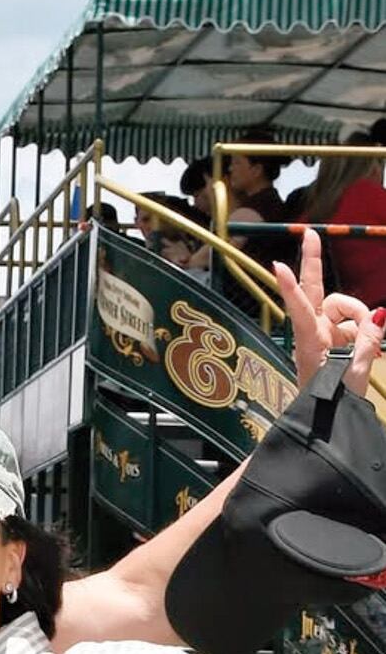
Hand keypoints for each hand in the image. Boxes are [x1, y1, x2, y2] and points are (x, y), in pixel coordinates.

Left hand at [273, 227, 382, 398]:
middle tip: (310, 234)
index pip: (300, 308)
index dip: (291, 287)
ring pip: (343, 308)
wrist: (327, 419)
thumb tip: (379, 315)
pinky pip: (353, 322)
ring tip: (368, 346)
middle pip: (317, 291)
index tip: (278, 266)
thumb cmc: (331, 401)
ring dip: (358, 319)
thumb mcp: (354, 374)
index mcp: (310, 341)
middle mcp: (314, 332)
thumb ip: (368, 343)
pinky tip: (370, 348)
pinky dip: (364, 330)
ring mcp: (323, 333)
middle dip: (314, 262)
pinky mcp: (334, 337)